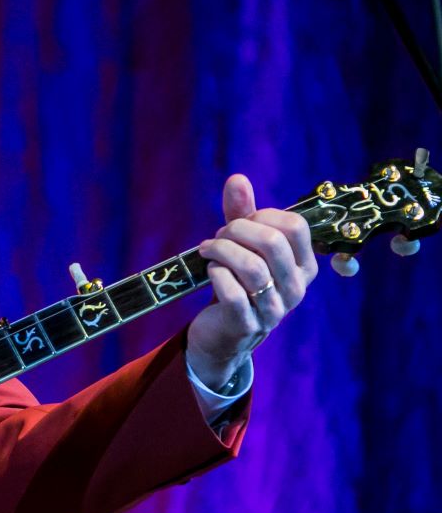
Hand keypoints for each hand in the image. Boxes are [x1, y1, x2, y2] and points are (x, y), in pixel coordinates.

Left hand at [187, 174, 317, 389]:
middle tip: (218, 237)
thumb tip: (237, 178)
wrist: (222, 333)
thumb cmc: (237, 282)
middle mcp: (296, 288)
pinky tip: (210, 272)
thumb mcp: (243, 247)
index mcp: (303, 265)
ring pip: (251, 267)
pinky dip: (216, 275)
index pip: (296, 226)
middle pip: (273, 243)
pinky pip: (233, 293)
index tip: (240, 222)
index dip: (262, 215)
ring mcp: (274, 309)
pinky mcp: (247, 325)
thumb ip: (242, 213)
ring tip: (207, 250)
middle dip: (237, 230)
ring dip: (221, 251)